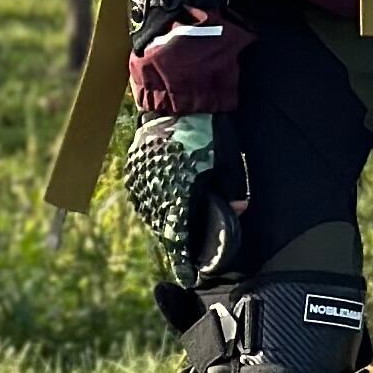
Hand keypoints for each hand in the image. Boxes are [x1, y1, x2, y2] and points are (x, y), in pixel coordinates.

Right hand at [121, 109, 247, 287]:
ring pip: (151, 213)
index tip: (189, 276)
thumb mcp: (228, 162)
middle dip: (176, 241)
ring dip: (164, 222)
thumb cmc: (208, 130)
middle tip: (188, 251)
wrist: (177, 96)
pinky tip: (166, 201)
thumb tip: (238, 212)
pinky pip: (143, 194)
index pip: (179, 239)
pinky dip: (155, 203)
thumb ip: (232, 191)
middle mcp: (155, 193)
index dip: (183, 261)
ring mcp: (141, 180)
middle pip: (163, 229)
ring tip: (178, 227)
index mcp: (178, 196)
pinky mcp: (134, 166)